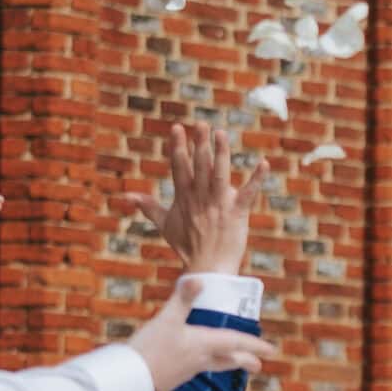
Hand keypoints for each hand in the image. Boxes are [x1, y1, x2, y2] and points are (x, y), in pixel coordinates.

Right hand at [120, 122, 269, 276]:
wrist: (207, 267)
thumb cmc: (187, 247)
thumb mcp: (165, 225)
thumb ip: (149, 207)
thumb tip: (127, 196)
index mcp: (184, 197)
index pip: (180, 167)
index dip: (179, 147)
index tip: (177, 128)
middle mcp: (200, 197)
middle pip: (200, 166)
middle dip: (200, 144)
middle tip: (201, 123)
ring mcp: (219, 204)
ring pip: (219, 174)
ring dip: (221, 153)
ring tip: (221, 134)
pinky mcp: (237, 213)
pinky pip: (248, 194)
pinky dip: (257, 179)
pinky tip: (264, 164)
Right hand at [126, 279, 278, 390]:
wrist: (130, 382)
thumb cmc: (150, 350)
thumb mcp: (166, 320)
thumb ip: (182, 299)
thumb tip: (198, 279)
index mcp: (202, 344)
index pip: (235, 343)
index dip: (254, 345)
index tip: (272, 350)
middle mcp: (198, 359)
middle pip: (227, 359)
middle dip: (244, 360)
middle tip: (259, 365)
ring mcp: (185, 371)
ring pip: (212, 365)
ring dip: (225, 363)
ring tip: (231, 363)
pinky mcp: (171, 377)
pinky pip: (194, 370)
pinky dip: (204, 366)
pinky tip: (194, 366)